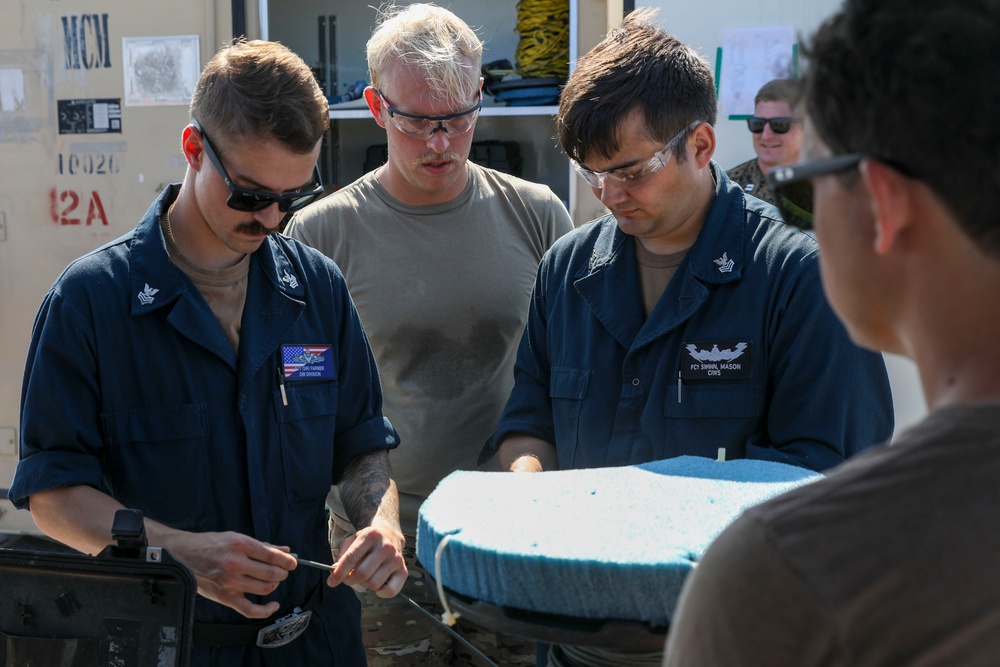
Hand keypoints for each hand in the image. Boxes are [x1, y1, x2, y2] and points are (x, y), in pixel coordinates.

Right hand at [159, 530, 297, 617]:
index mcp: (240, 545)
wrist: (181, 555)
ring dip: (275, 584)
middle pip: (271, 573)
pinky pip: (250, 609)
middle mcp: (235, 563)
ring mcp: (230, 582)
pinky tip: (274, 605)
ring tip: (274, 579)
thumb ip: (262, 545)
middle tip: (284, 570)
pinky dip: (265, 610)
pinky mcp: (225, 597)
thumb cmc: (209, 544)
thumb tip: (284, 551)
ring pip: (265, 588)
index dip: (287, 560)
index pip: (272, 556)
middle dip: (283, 572)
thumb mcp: (236, 537)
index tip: (293, 562)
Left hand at [329, 520, 406, 597]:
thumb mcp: (352, 541)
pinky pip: (389, 591)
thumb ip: (342, 555)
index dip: (339, 572)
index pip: (351, 557)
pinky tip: (377, 583)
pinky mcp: (403, 571)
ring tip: (365, 576)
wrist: (389, 537)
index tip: (331, 582)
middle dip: (350, 580)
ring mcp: (396, 559)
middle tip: (348, 579)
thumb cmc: (366, 543)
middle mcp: (386, 546)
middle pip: (362, 573)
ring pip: (373, 584)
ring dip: (365, 584)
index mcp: (371, 535)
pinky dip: (380, 592)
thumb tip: (335, 573)